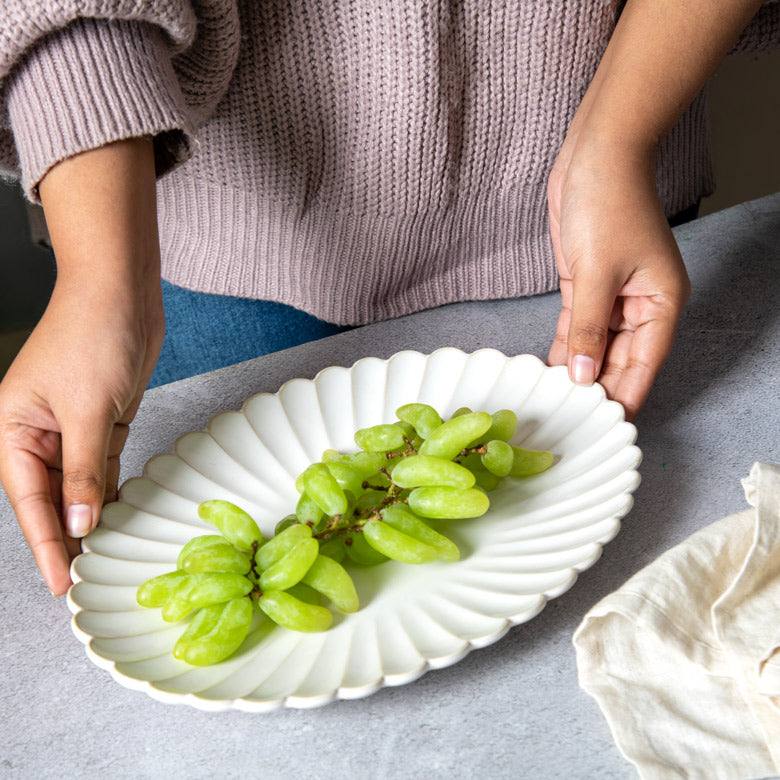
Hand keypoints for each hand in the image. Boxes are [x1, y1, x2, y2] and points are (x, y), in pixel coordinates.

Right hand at [0, 281, 162, 593]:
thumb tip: (79, 522)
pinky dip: (109, 491)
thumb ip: (83, 470)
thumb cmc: (92, 336)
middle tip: (83, 579)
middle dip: (66, 537)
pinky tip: (116, 517)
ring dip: (90, 518)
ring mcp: (70, 429)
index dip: (45, 544)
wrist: (122, 294)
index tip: (58, 582)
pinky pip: (101, 467)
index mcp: (11, 429)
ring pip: (77, 486)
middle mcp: (35, 433)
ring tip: (102, 558)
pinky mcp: (101, 422)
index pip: (29, 501)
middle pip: (50, 498)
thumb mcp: (87, 411)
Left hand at [546, 137, 689, 418]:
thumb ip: (586, 329)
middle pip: (619, 359)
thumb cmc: (608, 204)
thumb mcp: (594, 273)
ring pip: (596, 346)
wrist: (595, 156)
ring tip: (555, 403)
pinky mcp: (585, 285)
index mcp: (661, 303)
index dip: (625, 395)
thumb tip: (583, 377)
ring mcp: (611, 296)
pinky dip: (564, 347)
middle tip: (571, 420)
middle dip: (597, 388)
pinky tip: (549, 371)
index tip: (606, 425)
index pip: (644, 363)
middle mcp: (640, 305)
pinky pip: (576, 327)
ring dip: (577, 371)